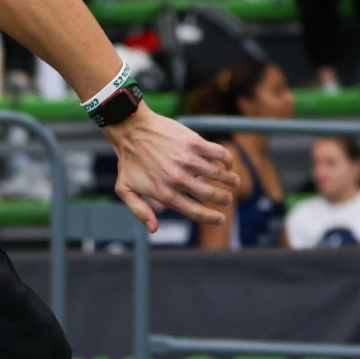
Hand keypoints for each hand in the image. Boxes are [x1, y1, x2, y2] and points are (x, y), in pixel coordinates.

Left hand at [107, 108, 239, 230]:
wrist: (131, 129)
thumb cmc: (128, 160)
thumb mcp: (125, 189)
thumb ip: (139, 210)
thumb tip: (154, 229)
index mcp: (164, 193)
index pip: (195, 211)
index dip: (211, 217)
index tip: (221, 219)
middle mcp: (178, 179)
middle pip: (210, 195)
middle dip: (224, 199)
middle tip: (228, 199)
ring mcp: (187, 160)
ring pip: (218, 174)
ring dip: (230, 181)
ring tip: (234, 182)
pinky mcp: (193, 143)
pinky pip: (218, 154)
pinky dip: (227, 160)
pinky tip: (228, 164)